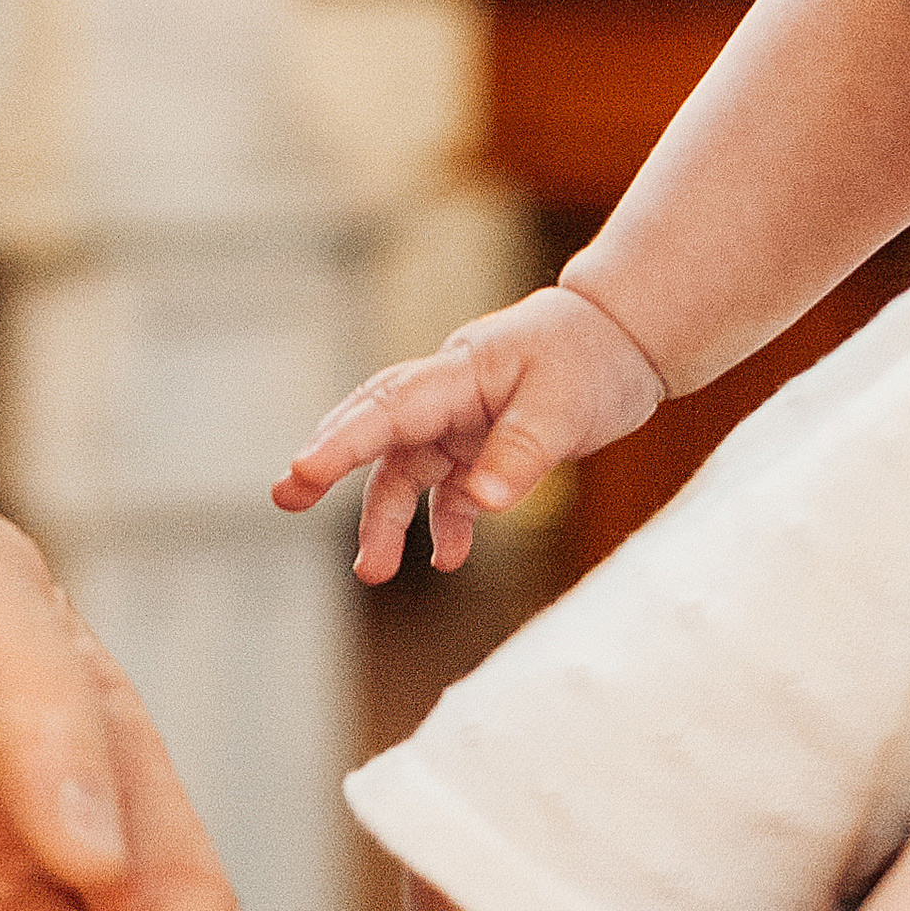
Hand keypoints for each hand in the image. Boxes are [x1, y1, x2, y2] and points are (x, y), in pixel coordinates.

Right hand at [274, 287, 665, 579]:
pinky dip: (445, 524)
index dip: (343, 442)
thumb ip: (522, 454)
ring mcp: (459, 423)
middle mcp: (446, 396)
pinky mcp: (480, 448)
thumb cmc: (591, 354)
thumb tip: (479, 503)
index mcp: (457, 373)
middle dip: (328, 462)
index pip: (388, 408)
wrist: (623, 338)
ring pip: (406, 472)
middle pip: (374, 430)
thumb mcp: (566, 405)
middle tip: (286, 497)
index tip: (303, 471)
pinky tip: (450, 559)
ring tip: (373, 572)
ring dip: (388, 520)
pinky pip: (448, 491)